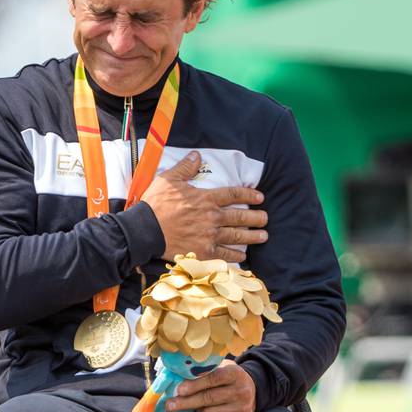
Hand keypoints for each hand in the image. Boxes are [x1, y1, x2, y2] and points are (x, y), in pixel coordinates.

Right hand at [141, 151, 267, 262]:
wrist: (146, 230)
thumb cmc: (156, 204)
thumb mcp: (169, 179)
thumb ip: (185, 167)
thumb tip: (197, 155)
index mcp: (206, 199)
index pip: (233, 194)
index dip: (249, 194)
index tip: (260, 197)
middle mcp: (212, 217)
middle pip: (240, 216)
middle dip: (256, 218)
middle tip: (265, 219)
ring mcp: (209, 236)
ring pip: (236, 236)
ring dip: (252, 236)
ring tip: (263, 236)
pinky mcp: (203, 252)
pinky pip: (224, 255)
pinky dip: (235, 256)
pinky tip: (243, 257)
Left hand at [166, 359, 255, 411]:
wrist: (252, 390)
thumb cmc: (227, 378)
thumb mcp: (219, 368)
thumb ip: (202, 372)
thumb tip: (176, 379)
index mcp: (235, 374)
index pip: (213, 379)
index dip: (194, 384)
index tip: (179, 390)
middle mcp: (242, 392)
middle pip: (208, 398)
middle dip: (186, 402)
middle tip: (170, 404)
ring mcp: (242, 410)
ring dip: (199, 411)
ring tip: (201, 405)